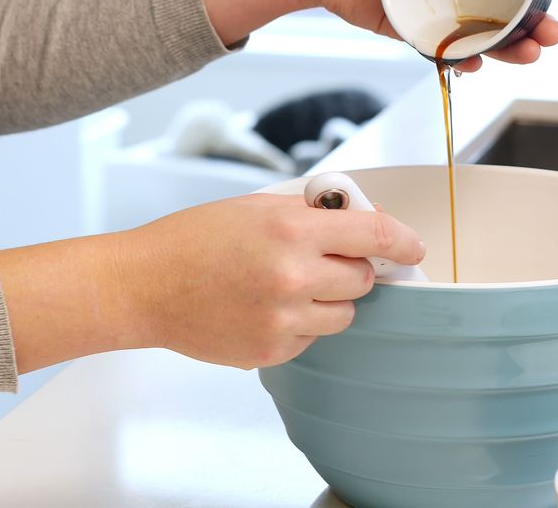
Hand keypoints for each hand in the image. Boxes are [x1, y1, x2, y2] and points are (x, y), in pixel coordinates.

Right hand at [111, 193, 423, 368]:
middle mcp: (293, 275)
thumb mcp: (253, 207)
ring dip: (327, 301)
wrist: (144, 286)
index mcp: (291, 229)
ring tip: (283, 288)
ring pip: (344, 315)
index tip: (413, 248)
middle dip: (349, 269)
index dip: (403, 241)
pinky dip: (298, 326)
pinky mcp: (271, 351)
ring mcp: (283, 318)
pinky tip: (260, 309)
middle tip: (316, 263)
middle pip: (364, 279)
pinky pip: (311, 340)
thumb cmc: (190, 241)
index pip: (375, 235)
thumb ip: (308, 213)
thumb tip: (357, 221)